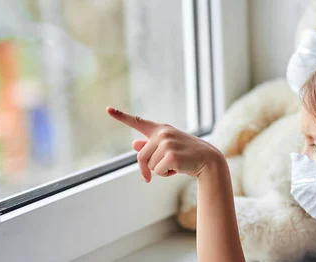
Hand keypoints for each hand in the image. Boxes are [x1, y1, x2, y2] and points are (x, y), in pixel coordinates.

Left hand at [106, 106, 222, 182]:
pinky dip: (167, 174)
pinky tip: (179, 168)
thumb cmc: (187, 154)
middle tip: (160, 172)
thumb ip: (150, 146)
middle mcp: (163, 133)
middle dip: (147, 168)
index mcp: (160, 129)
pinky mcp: (171, 155)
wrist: (208, 160)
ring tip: (177, 164)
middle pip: (141, 156)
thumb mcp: (168, 148)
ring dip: (161, 170)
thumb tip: (134, 145)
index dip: (121, 116)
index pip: (138, 121)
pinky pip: (158, 171)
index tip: (107, 109)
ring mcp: (167, 143)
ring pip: (150, 165)